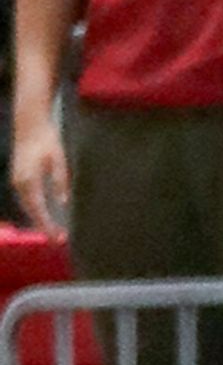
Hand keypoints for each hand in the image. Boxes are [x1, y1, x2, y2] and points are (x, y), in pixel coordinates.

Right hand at [10, 111, 63, 240]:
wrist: (29, 124)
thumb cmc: (46, 139)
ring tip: (53, 231)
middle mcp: (19, 184)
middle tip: (59, 239)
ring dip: (39, 219)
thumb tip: (63, 201)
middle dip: (44, 226)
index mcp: (29, 181)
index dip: (48, 226)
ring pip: (28, 207)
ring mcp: (17, 182)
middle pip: (31, 212)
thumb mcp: (58, 158)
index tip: (58, 238)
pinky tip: (44, 214)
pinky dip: (34, 209)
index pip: (39, 210)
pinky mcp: (18, 178)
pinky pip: (26, 199)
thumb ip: (60, 181)